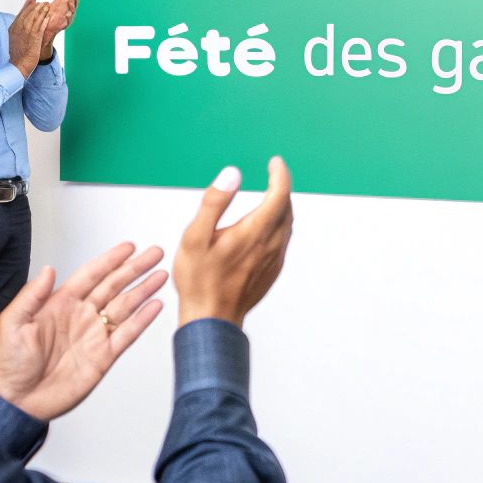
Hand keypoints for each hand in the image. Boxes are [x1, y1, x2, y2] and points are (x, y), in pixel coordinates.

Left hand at [0, 244, 168, 422]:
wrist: (19, 401)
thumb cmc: (11, 365)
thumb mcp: (13, 324)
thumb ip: (32, 295)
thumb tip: (49, 269)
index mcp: (60, 304)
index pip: (91, 275)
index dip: (111, 260)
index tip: (128, 248)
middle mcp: (81, 316)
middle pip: (114, 285)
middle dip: (135, 269)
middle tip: (154, 254)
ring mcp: (94, 335)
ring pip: (125, 306)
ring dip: (143, 290)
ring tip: (160, 276)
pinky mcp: (103, 357)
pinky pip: (127, 334)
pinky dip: (142, 320)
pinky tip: (154, 306)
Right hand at [9, 0, 53, 76]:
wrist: (18, 65)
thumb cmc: (18, 52)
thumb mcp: (15, 37)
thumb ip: (19, 27)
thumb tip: (22, 20)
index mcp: (14, 27)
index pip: (22, 11)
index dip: (29, 2)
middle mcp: (19, 28)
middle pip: (29, 12)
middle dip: (38, 5)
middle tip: (45, 1)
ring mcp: (26, 33)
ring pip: (35, 18)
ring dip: (42, 10)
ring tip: (48, 6)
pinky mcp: (34, 39)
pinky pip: (40, 27)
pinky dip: (44, 20)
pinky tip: (49, 16)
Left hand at [40, 0, 77, 61]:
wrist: (44, 31)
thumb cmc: (51, 16)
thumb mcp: (58, 3)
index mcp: (67, 7)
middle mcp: (69, 13)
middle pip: (75, 4)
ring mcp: (66, 20)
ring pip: (72, 13)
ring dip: (72, 7)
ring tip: (70, 1)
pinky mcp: (62, 26)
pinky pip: (66, 23)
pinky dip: (68, 18)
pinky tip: (67, 14)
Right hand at [175, 158, 294, 326]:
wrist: (212, 320)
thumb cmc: (199, 280)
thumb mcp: (195, 237)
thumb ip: (214, 202)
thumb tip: (232, 173)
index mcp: (254, 232)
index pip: (280, 194)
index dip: (280, 174)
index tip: (275, 162)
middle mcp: (270, 245)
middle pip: (287, 208)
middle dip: (281, 187)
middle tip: (273, 174)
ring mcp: (273, 260)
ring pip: (288, 225)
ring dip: (282, 206)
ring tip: (271, 195)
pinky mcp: (271, 272)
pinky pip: (283, 241)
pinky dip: (279, 225)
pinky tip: (265, 227)